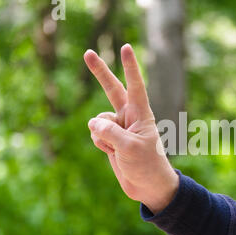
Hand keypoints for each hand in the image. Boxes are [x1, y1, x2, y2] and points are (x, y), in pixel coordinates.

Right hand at [84, 44, 178, 213]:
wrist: (148, 186)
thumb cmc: (147, 165)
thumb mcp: (129, 148)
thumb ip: (110, 132)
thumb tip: (92, 122)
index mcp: (141, 114)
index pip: (135, 85)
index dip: (130, 67)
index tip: (125, 48)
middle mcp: (129, 116)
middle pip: (112, 89)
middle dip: (100, 72)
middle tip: (88, 52)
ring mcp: (119, 127)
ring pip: (98, 120)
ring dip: (102, 134)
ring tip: (116, 148)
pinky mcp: (111, 139)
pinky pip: (96, 134)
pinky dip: (99, 142)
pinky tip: (111, 151)